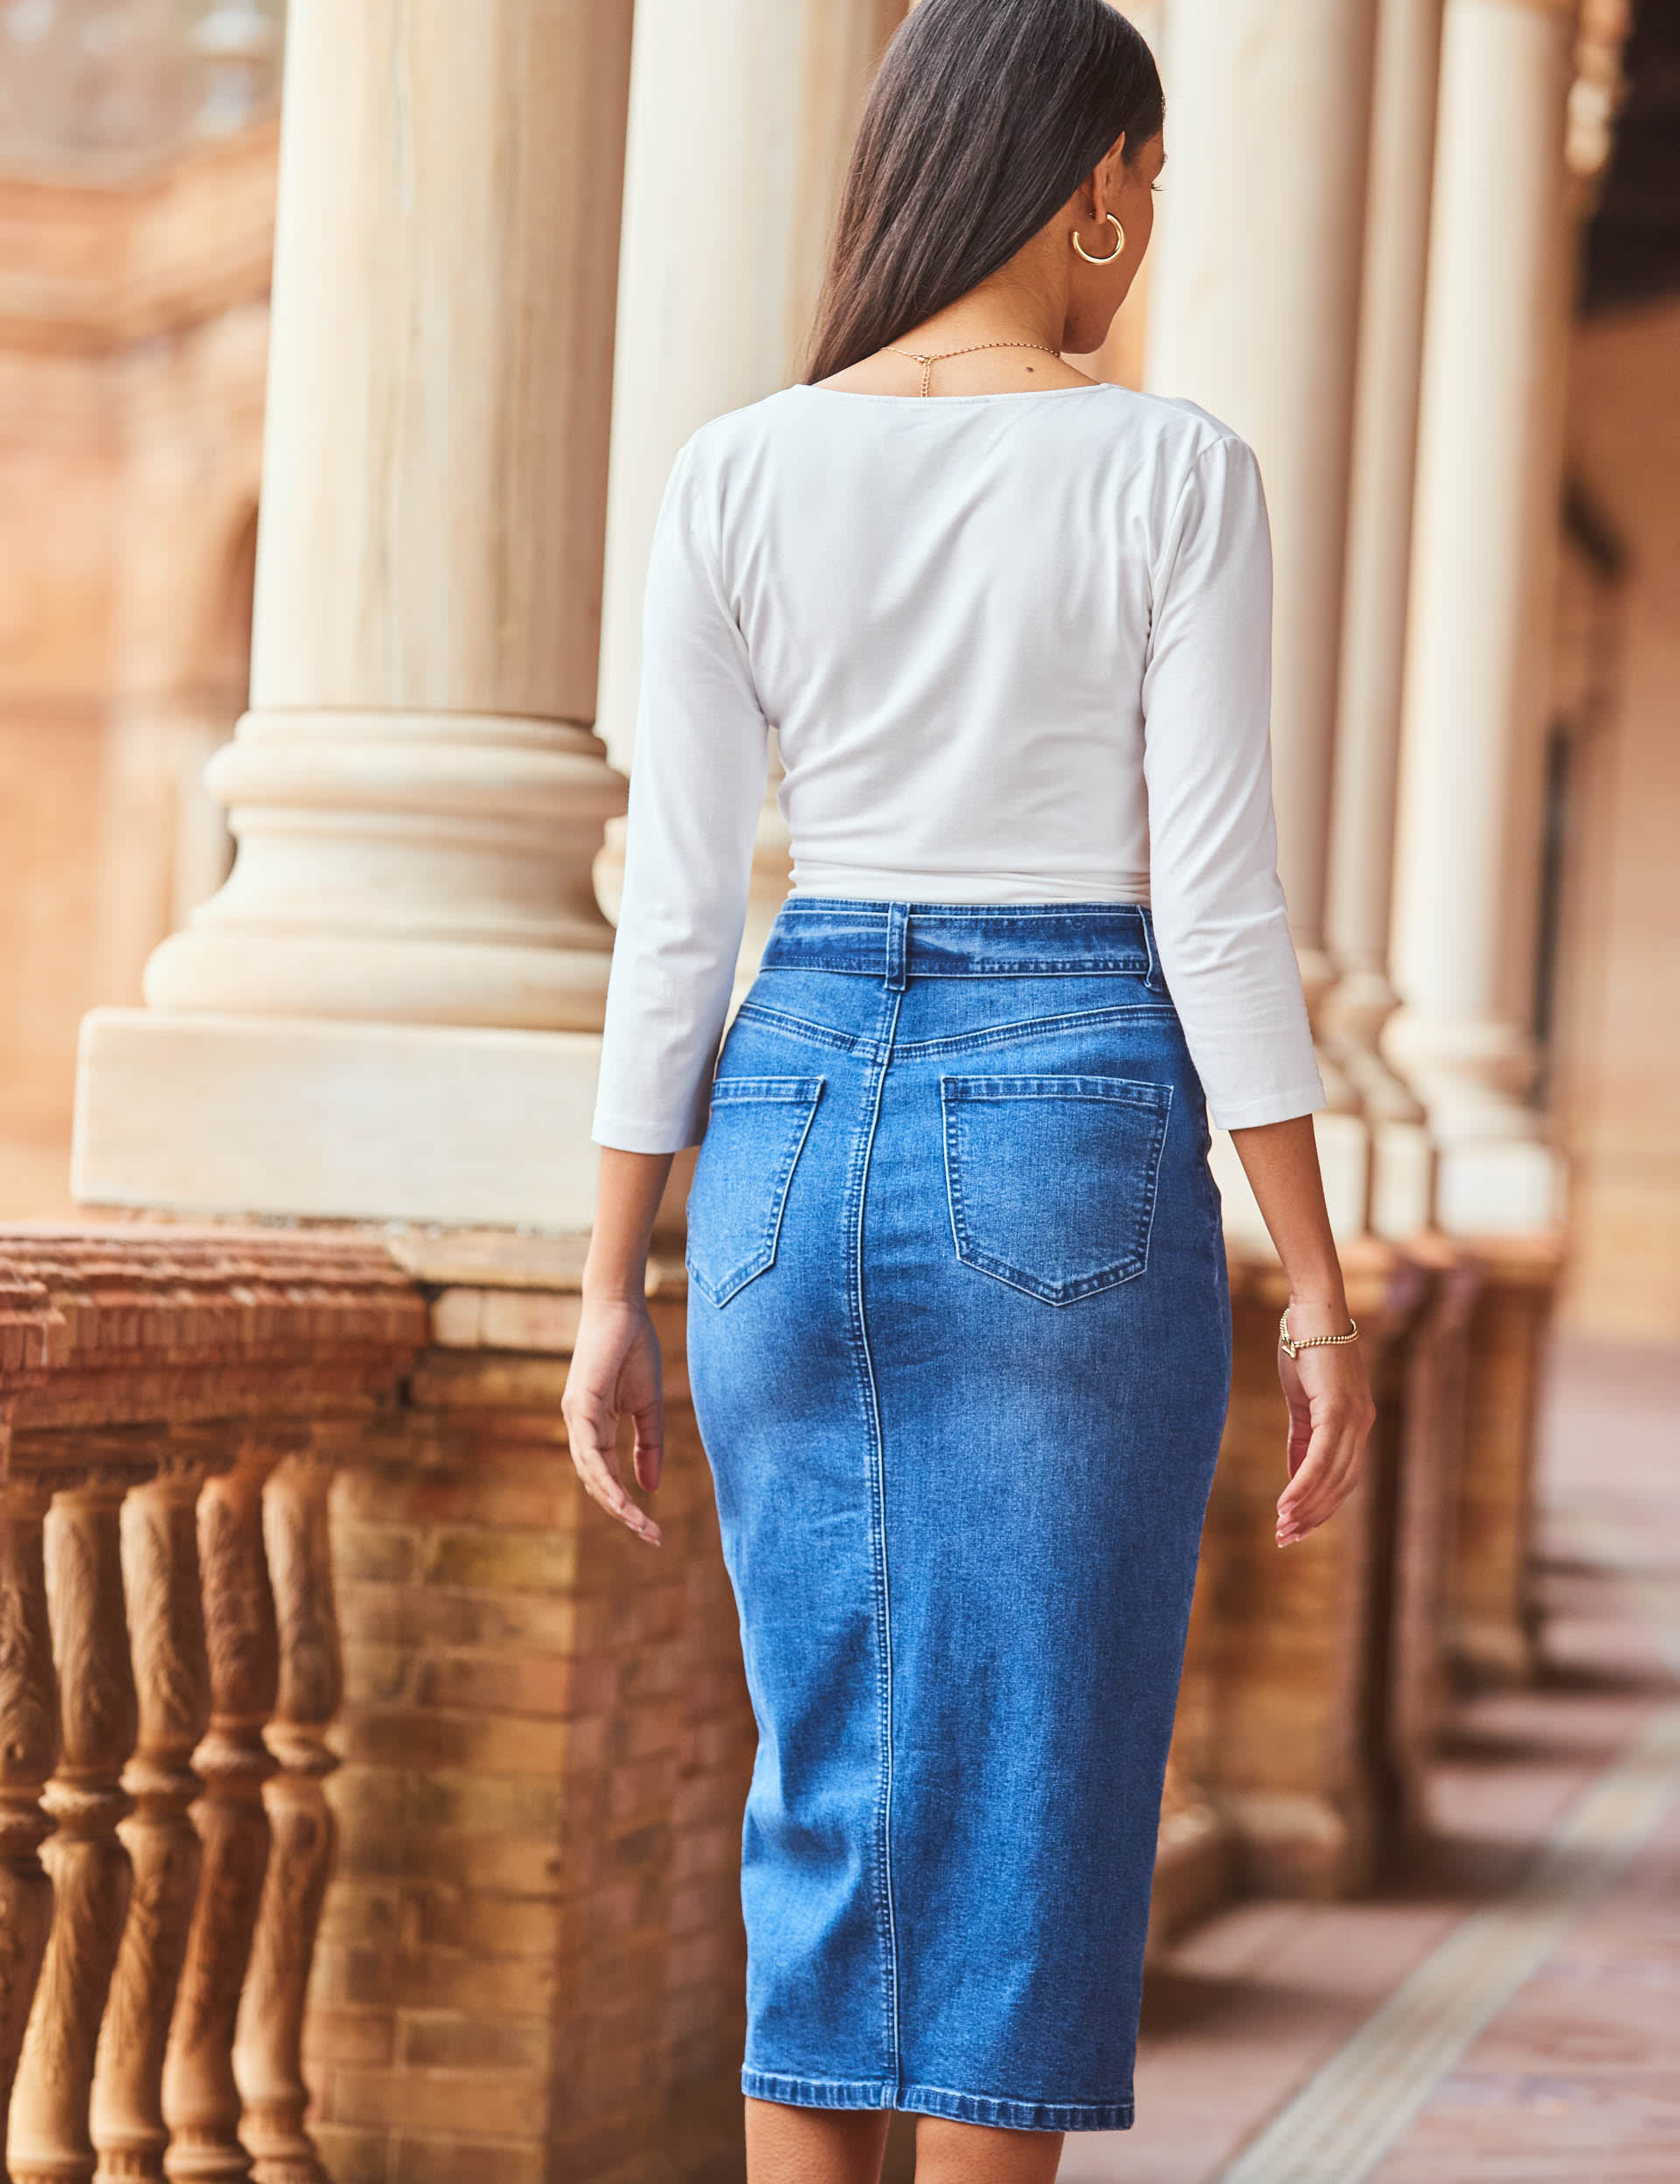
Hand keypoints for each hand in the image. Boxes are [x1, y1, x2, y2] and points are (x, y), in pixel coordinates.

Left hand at [561, 1293, 664, 1546]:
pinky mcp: (581, 1404)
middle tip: (651, 1537)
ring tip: (639, 1524)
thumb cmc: (634, 1350)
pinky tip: (620, 1497)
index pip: (607, 1477)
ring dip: (615, 1503)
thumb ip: (648, 1446)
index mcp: (594, 1427)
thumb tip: (649, 1489)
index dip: (628, 1505)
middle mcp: (580, 1427)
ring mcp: (577, 1417)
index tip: (653, 1530)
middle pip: (596, 1484)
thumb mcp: (648, 1406)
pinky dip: (604, 1477)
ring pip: (591, 1473)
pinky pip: (589, 1450)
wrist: (622, 1308)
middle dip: (623, 1514)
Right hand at [1274, 1317, 1375, 1547]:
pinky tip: (1286, 1503)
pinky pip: (1320, 1458)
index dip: (1322, 1505)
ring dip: (1306, 1506)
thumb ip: (1303, 1435)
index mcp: (1356, 1422)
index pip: (1344, 1478)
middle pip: (1341, 1486)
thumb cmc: (1305, 1346)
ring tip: (1282, 1525)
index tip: (1296, 1527)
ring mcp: (1353, 1418)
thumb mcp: (1302, 1399)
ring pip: (1332, 1477)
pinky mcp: (1337, 1409)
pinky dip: (1303, 1485)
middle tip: (1285, 1537)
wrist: (1312, 1309)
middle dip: (1314, 1515)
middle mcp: (1362, 1424)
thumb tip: (1297, 1474)